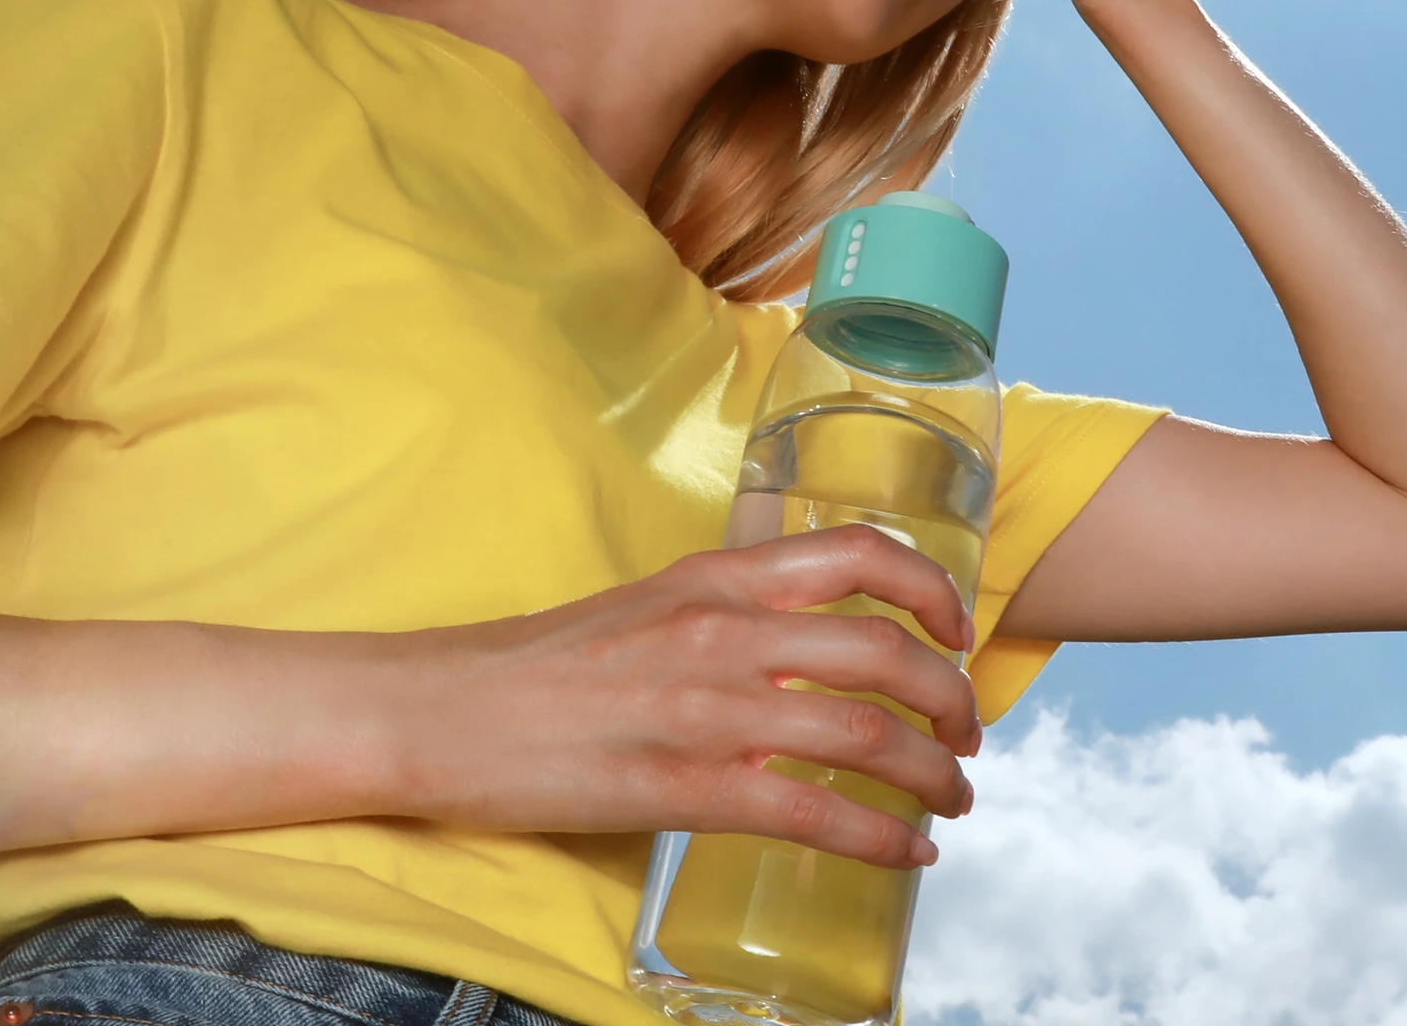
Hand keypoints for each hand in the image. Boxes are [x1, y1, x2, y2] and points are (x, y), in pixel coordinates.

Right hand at [396, 524, 982, 868]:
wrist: (438, 710)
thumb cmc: (538, 666)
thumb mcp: (649, 606)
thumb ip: (728, 618)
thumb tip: (801, 651)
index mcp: (717, 578)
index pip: (858, 553)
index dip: (930, 588)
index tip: (958, 628)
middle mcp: (724, 632)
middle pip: (884, 652)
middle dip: (952, 699)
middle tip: (969, 735)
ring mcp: (705, 710)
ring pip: (864, 736)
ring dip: (931, 774)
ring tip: (954, 800)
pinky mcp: (680, 788)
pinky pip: (811, 814)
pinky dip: (879, 837)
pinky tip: (906, 852)